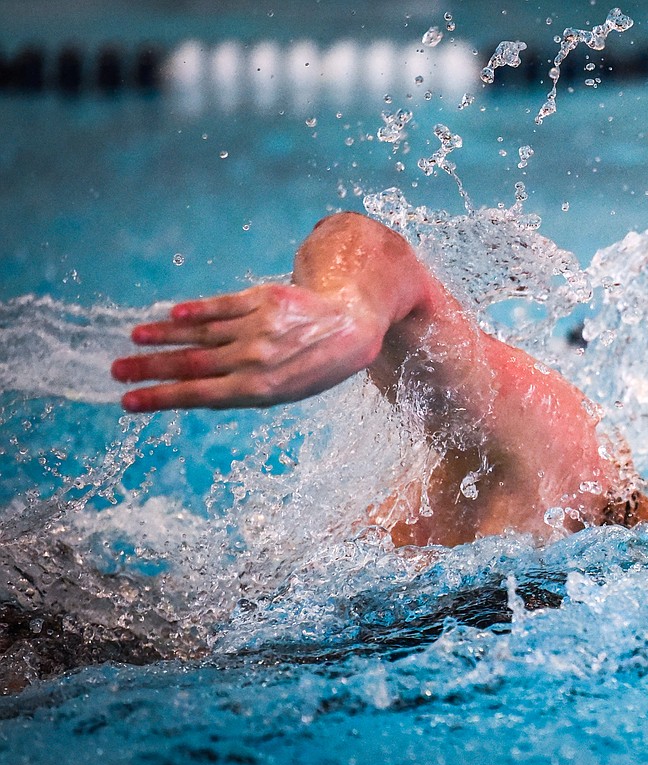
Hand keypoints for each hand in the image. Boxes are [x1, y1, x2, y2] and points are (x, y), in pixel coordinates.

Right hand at [111, 283, 385, 411]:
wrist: (351, 327)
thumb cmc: (311, 366)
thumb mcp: (282, 390)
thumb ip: (239, 389)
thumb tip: (191, 389)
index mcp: (259, 390)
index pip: (198, 395)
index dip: (159, 397)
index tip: (127, 401)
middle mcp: (256, 359)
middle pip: (192, 364)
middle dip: (150, 368)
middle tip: (116, 370)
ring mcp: (260, 327)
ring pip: (202, 332)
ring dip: (164, 336)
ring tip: (134, 338)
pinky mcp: (265, 299)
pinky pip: (223, 305)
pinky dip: (196, 310)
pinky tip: (172, 314)